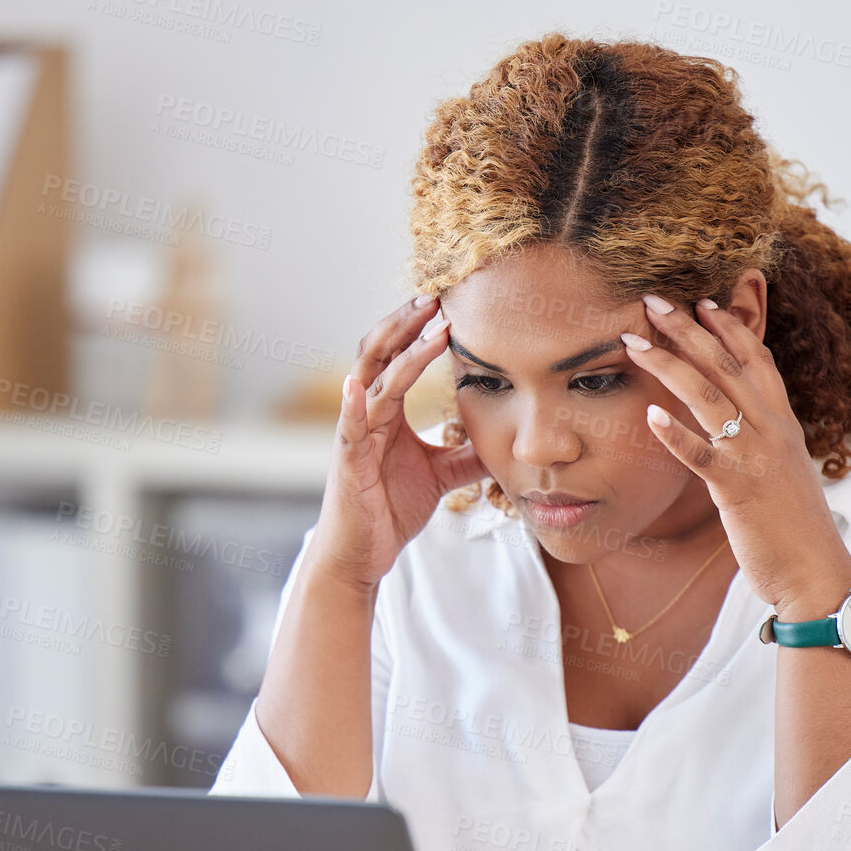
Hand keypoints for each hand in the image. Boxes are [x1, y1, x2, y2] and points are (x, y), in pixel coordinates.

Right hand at [311, 294, 487, 593]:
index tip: (448, 305)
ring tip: (424, 322)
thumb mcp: (440, 477)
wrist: (362, 554)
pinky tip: (359, 383)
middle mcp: (366, 414)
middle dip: (407, 323)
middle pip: (381, 353)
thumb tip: (503, 440)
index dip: (420, 331)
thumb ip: (466, 455)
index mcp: (386, 412)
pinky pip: (350, 426)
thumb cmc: (389, 510)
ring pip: (374, 379)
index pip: (399, 358)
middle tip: (437, 296)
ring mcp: (354, 434)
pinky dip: (353, 403)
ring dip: (399, 349)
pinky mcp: (347, 461)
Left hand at [622, 295, 848, 616]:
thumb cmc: (795, 527)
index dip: (729, 327)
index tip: (700, 301)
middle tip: (653, 301)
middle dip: (687, 329)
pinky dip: (674, 434)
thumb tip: (740, 428)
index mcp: (783, 423)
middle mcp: (772, 430)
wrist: (816, 571)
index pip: (756, 359)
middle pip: (726, 365)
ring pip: (708, 395)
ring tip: (634, 342)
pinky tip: (649, 415)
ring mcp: (755, 456)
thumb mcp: (784, 472)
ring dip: (668, 364)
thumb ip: (763, 443)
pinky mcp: (737, 489)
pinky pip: (700, 455)